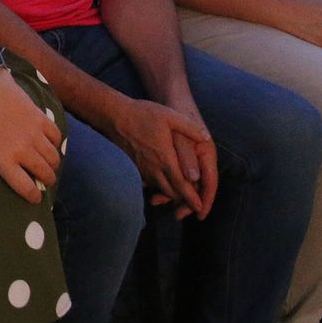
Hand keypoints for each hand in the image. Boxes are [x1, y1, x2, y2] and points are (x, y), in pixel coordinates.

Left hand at [0, 70, 62, 202]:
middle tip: (43, 181)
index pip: (25, 186)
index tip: (35, 199)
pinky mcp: (41, 118)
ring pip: (53, 157)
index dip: (33, 197)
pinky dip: (55, 144)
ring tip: (48, 166)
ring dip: (53, 165)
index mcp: (4, 158)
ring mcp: (34, 133)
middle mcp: (23, 148)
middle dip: (46, 181)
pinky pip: (56, 137)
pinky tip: (49, 145)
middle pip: (45, 173)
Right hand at [109, 95, 216, 219]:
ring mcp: (143, 169)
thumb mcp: (170, 116)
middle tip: (196, 204)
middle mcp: (154, 168)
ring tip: (183, 197)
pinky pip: (150, 184)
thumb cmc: (142, 114)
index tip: (201, 208)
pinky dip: (160, 188)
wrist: (114, 116)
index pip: (181, 185)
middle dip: (185, 200)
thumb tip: (207, 138)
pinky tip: (164, 183)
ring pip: (161, 189)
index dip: (192, 199)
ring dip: (172, 195)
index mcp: (165, 158)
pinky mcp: (135, 167)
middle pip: (172, 192)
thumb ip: (190, 128)